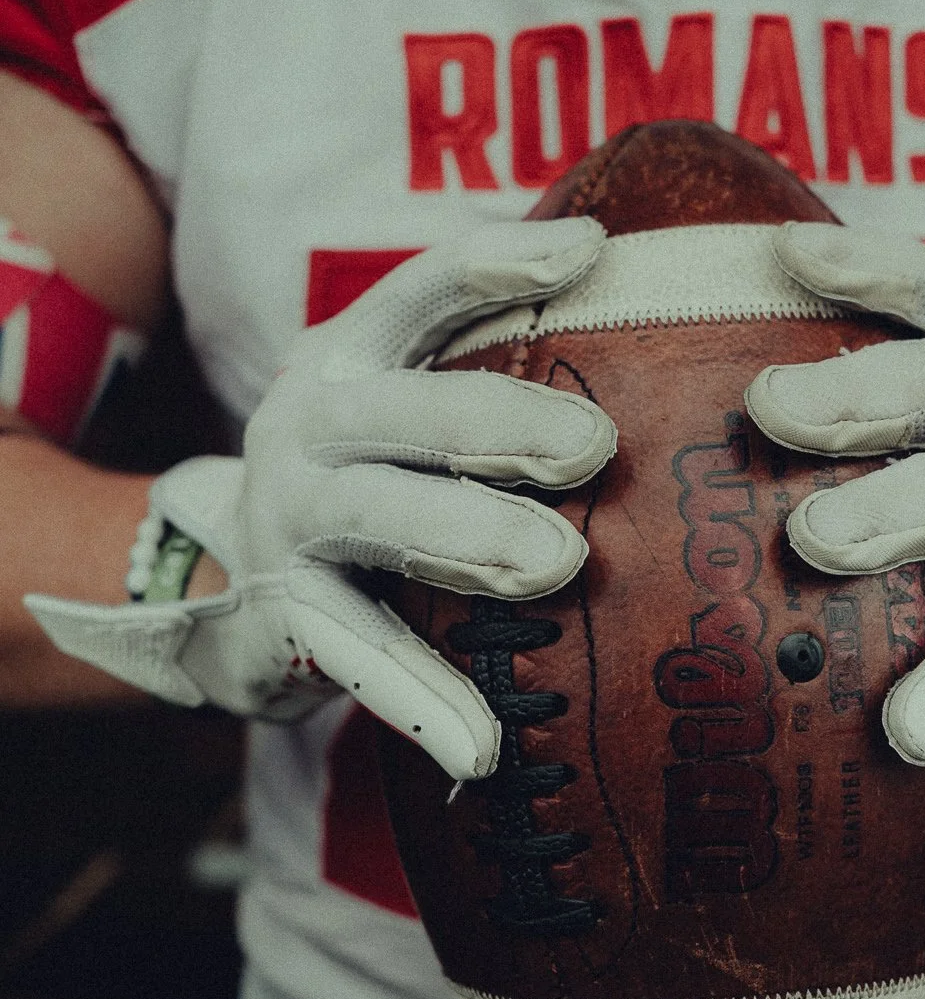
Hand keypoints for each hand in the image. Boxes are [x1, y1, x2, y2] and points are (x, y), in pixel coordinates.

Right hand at [26, 218, 615, 779]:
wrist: (223, 591)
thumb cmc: (364, 481)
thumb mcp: (401, 408)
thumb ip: (484, 368)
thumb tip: (628, 302)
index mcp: (350, 358)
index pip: (422, 290)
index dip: (498, 264)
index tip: (592, 250)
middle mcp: (310, 425)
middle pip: (409, 410)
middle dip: (502, 421)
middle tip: (595, 444)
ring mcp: (292, 521)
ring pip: (382, 518)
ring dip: (470, 536)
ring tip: (559, 562)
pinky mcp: (286, 617)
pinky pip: (362, 655)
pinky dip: (425, 703)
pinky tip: (482, 748)